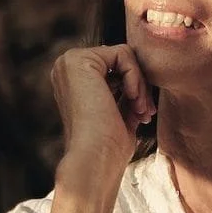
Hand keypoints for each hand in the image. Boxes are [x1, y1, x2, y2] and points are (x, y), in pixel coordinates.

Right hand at [49, 43, 153, 189]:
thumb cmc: (109, 147)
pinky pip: (123, 53)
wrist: (96, 159)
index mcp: (72, 81)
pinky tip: (131, 99)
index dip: (135, 88)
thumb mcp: (120, 114)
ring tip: (141, 111)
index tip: (144, 113)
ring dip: (140, 84)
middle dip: (140, 86)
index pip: (115, 68)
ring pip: (124, 56)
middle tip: (146, 113)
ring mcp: (69, 62)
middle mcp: (65, 68)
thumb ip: (125, 94)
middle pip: (120, 60)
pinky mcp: (79, 60)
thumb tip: (141, 81)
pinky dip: (135, 77)